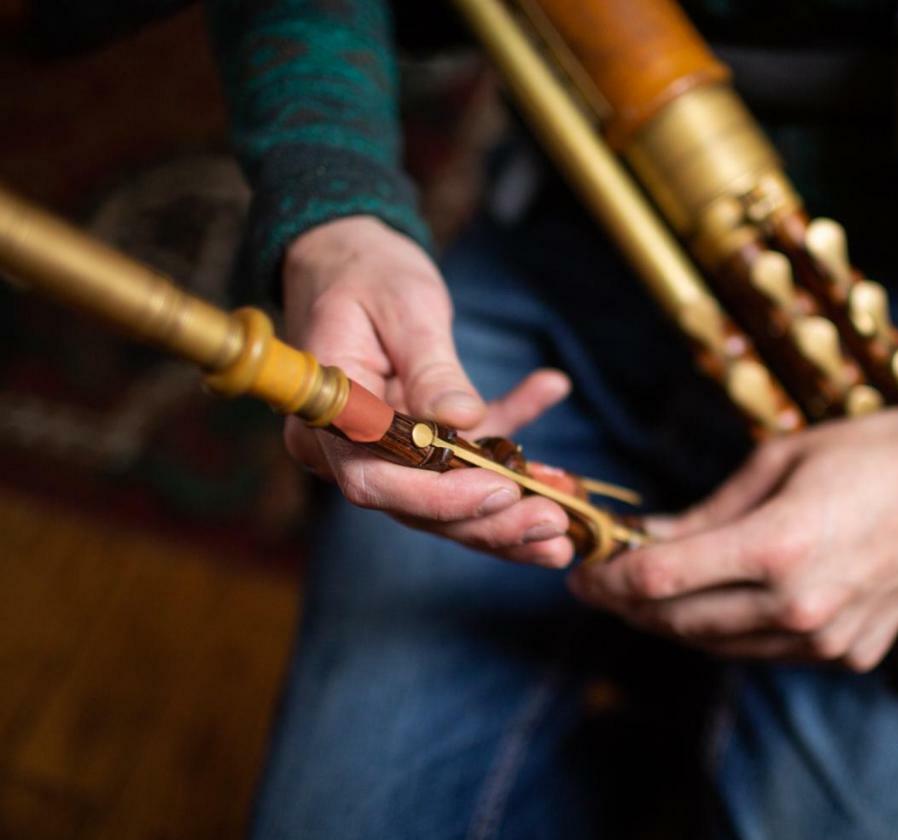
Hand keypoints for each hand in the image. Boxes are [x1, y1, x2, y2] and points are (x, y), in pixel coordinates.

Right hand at [281, 216, 573, 566]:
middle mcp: (347, 447)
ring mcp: (383, 448)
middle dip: (488, 522)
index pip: (375, 480)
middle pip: (416, 506)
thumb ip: (432, 368)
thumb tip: (463, 419)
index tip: (500, 491)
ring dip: (508, 511)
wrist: (348, 252)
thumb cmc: (366, 271)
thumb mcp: (404, 309)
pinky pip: (469, 452)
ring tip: (566, 517)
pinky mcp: (421, 437)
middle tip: (553, 526)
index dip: (439, 498)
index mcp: (328, 417)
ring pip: (446, 498)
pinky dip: (514, 431)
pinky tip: (549, 387)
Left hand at [569, 393, 897, 668]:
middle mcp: (799, 605)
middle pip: (681, 621)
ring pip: (722, 646)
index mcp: (775, 547)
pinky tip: (726, 600)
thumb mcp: (775, 463)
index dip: (609, 579)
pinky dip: (738, 630)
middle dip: (630, 605)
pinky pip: (772, 651)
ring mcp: (829, 638)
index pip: (660, 579)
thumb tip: (647, 539)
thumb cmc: (868, 452)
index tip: (583, 572)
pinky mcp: (853, 652)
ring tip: (652, 593)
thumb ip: (706, 513)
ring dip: (678, 621)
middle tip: (604, 585)